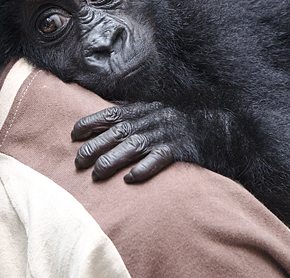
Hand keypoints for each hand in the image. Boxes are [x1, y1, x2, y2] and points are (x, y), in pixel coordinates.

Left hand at [72, 102, 192, 182]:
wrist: (214, 124)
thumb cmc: (177, 121)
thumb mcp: (152, 111)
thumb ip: (131, 114)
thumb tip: (104, 119)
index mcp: (142, 110)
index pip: (111, 114)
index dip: (91, 123)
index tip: (74, 135)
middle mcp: (151, 120)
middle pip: (117, 132)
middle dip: (94, 146)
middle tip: (78, 162)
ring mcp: (165, 134)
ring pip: (134, 146)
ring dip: (112, 160)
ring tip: (96, 175)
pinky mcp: (180, 149)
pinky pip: (160, 158)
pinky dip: (144, 168)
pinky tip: (130, 179)